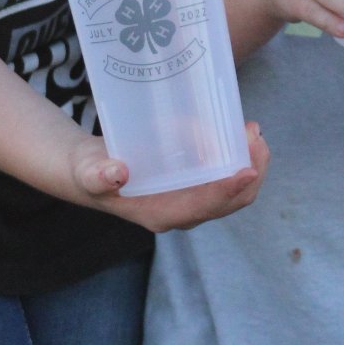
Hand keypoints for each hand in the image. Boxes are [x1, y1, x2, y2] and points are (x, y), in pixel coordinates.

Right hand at [69, 121, 269, 232]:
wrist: (89, 171)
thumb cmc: (89, 171)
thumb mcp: (88, 171)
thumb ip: (98, 175)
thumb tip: (116, 173)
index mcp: (161, 214)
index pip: (203, 207)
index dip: (227, 190)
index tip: (246, 169)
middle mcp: (182, 211)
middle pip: (229, 202)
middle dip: (250, 172)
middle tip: (255, 137)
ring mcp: (191, 199)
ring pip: (234, 191)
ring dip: (250, 163)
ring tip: (252, 131)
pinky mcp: (194, 184)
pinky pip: (225, 176)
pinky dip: (237, 156)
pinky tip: (237, 132)